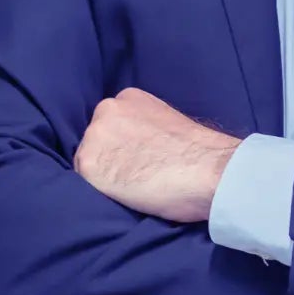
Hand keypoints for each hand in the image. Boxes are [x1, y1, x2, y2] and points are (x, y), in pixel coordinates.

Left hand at [73, 87, 240, 222]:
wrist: (209, 170)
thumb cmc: (200, 154)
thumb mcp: (167, 125)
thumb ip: (144, 128)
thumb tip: (136, 146)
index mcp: (128, 98)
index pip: (111, 126)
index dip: (121, 148)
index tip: (137, 161)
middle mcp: (106, 110)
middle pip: (95, 142)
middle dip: (109, 159)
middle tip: (135, 177)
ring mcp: (94, 136)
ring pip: (89, 163)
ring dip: (104, 177)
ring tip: (133, 189)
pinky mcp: (88, 164)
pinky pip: (84, 185)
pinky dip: (101, 194)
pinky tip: (125, 197)